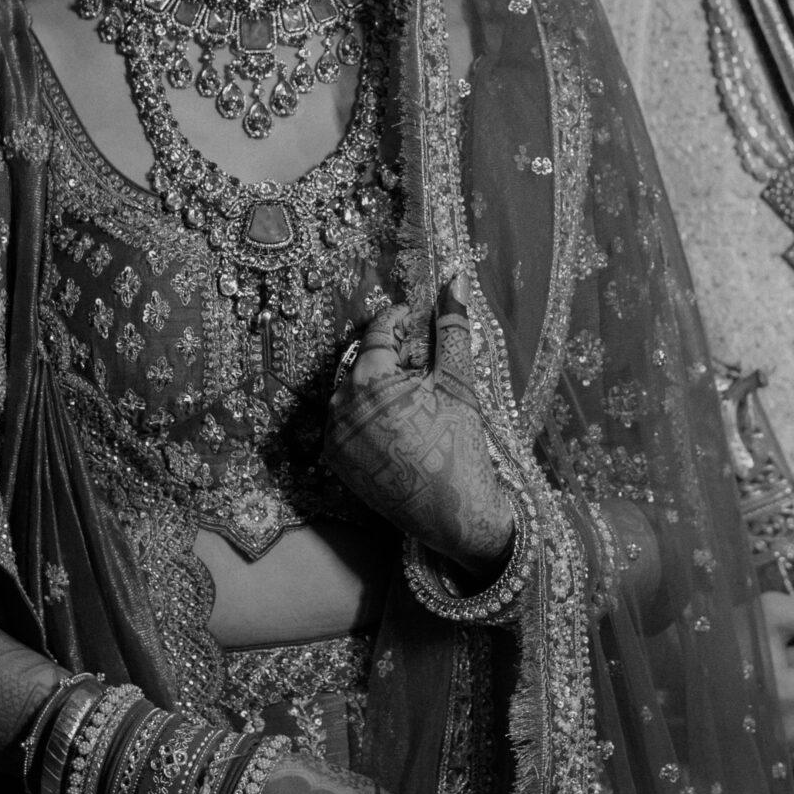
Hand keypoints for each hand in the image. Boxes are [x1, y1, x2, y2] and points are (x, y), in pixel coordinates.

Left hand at [323, 283, 514, 576]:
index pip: (376, 333)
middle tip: (421, 361)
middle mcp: (340, 405)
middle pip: (362, 361)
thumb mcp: (458, 381)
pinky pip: (346, 421)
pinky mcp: (334, 461)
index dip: (397, 319)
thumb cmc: (460, 443)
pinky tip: (399, 424)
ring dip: (377, 384)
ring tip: (414, 395)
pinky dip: (368, 414)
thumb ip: (451, 327)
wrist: (454, 513)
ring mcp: (333, 435)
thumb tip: (455, 279)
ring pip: (352, 391)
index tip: (413, 315)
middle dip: (390, 354)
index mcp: (367, 380)